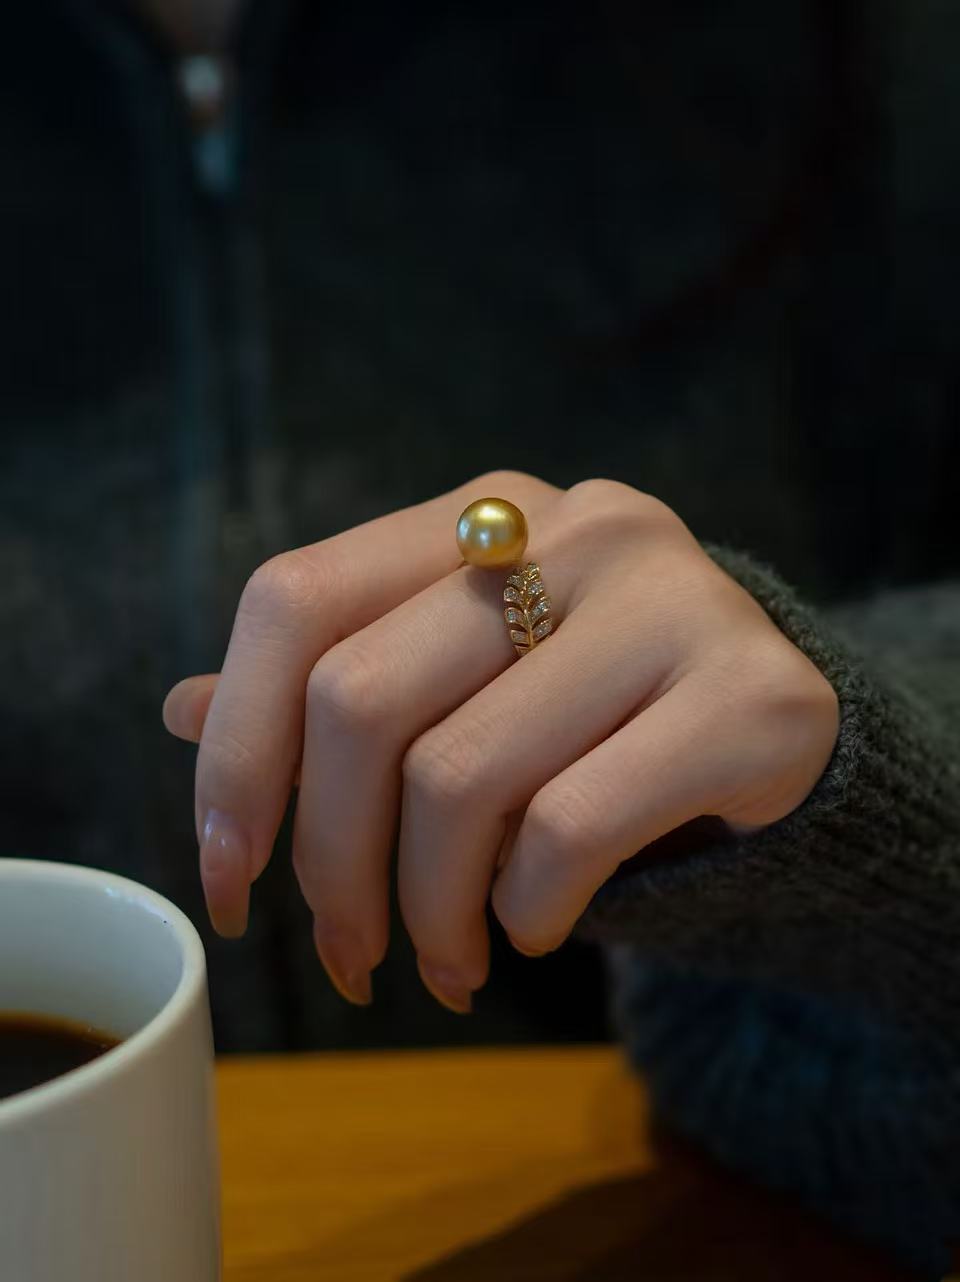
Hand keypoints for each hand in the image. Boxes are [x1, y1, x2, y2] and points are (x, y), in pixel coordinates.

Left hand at [163, 473, 838, 1012]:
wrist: (781, 736)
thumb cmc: (592, 717)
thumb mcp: (458, 688)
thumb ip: (332, 686)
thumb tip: (183, 709)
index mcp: (478, 517)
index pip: (296, 600)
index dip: (236, 749)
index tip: (228, 875)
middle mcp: (570, 528)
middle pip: (361, 699)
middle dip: (331, 863)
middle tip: (349, 955)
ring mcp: (668, 597)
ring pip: (461, 778)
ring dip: (429, 910)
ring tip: (443, 961)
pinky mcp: (751, 693)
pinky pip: (570, 829)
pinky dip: (524, 910)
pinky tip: (532, 926)